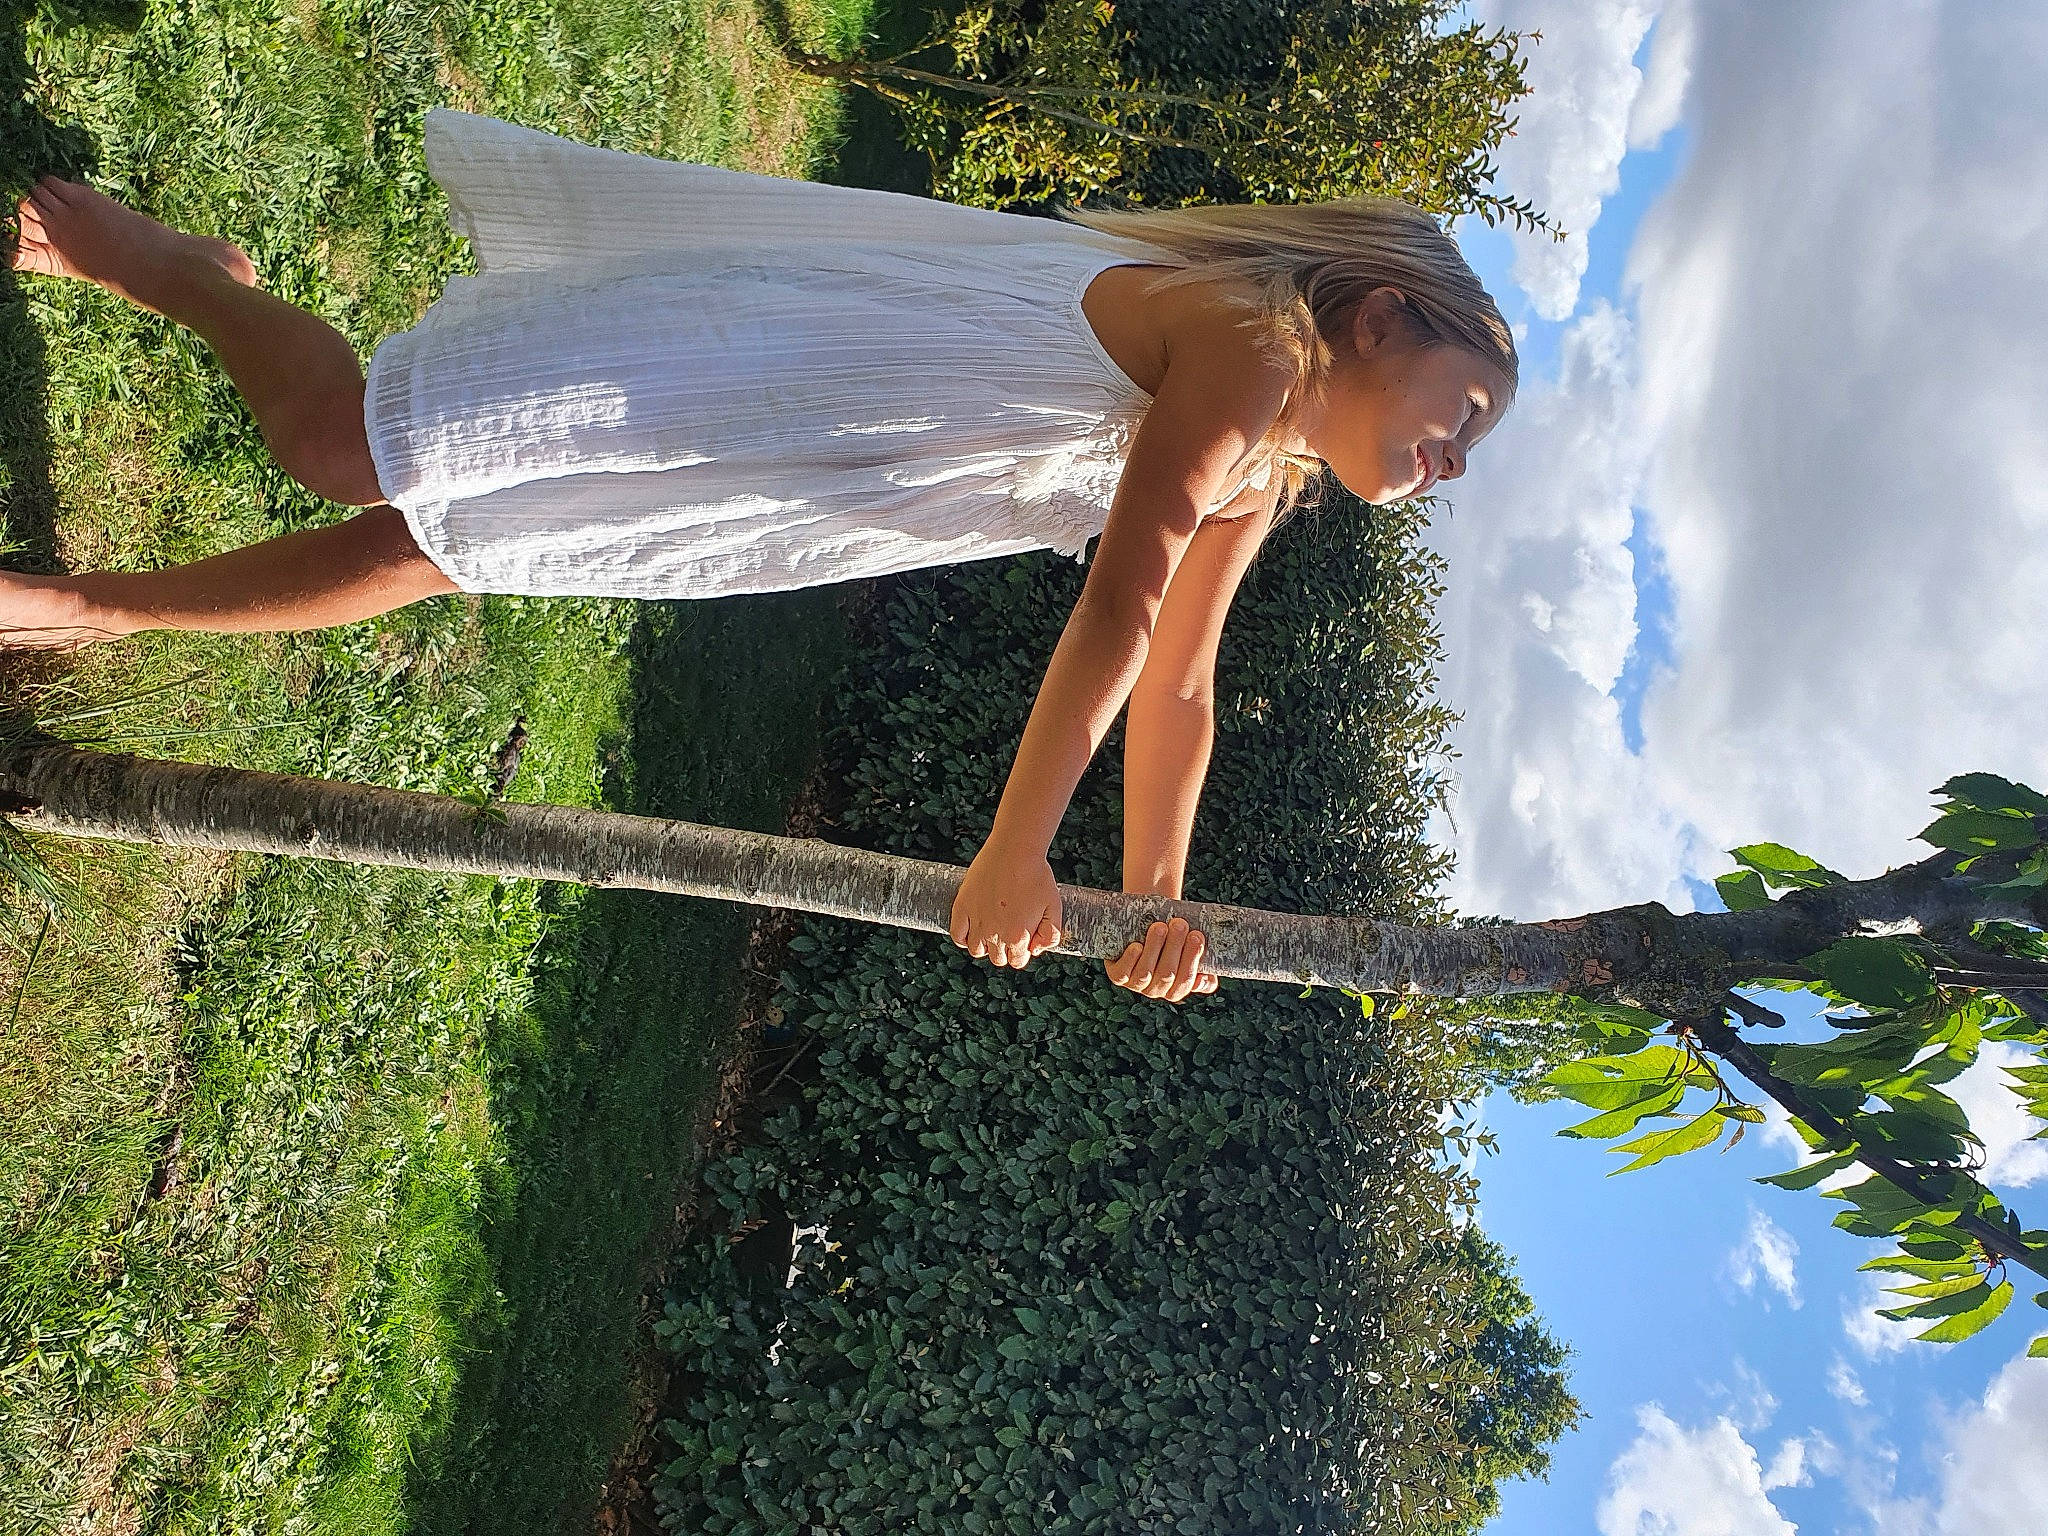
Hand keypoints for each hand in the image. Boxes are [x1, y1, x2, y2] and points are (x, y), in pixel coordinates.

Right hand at [951, 840, 1062, 969]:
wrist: (1015, 850)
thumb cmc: (1037, 875)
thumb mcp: (1054, 907)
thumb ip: (1050, 936)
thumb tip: (1035, 950)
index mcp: (1018, 936)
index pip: (1017, 961)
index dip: (1022, 953)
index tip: (1022, 941)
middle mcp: (995, 934)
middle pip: (997, 959)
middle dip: (1005, 950)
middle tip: (1009, 931)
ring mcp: (976, 921)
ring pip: (976, 950)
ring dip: (985, 945)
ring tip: (991, 930)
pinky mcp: (962, 907)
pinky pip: (957, 935)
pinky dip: (963, 938)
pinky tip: (971, 930)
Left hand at [1106, 917, 1218, 1002]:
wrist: (1144, 925)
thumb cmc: (1171, 935)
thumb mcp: (1189, 947)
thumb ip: (1204, 962)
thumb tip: (1206, 977)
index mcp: (1177, 988)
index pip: (1187, 981)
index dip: (1192, 959)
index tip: (1197, 935)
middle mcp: (1157, 990)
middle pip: (1167, 974)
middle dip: (1175, 948)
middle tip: (1180, 924)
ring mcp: (1136, 985)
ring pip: (1146, 973)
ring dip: (1154, 949)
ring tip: (1160, 927)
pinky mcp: (1117, 976)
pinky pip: (1122, 974)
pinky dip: (1130, 960)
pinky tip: (1137, 946)